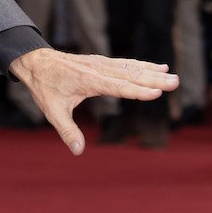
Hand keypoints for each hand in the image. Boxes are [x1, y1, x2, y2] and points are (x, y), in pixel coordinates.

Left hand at [9, 48, 178, 155]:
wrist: (35, 61)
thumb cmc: (44, 87)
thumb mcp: (52, 111)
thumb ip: (67, 131)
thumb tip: (78, 151)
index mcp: (88, 81)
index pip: (117, 87)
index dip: (137, 91)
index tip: (156, 93)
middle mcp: (98, 69)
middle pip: (130, 75)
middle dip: (153, 79)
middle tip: (175, 82)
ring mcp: (101, 64)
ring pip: (130, 67)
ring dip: (152, 71)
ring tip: (172, 76)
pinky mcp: (101, 62)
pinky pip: (125, 63)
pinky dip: (142, 65)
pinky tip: (157, 67)